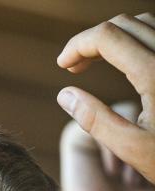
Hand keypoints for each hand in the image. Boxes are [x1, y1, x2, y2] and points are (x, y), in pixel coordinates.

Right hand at [56, 13, 154, 182]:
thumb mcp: (133, 148)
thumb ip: (95, 120)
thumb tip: (65, 95)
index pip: (107, 37)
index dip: (78, 45)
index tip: (62, 65)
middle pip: (123, 25)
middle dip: (92, 40)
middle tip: (74, 66)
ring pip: (144, 24)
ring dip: (114, 37)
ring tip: (95, 61)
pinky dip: (136, 40)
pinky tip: (127, 62)